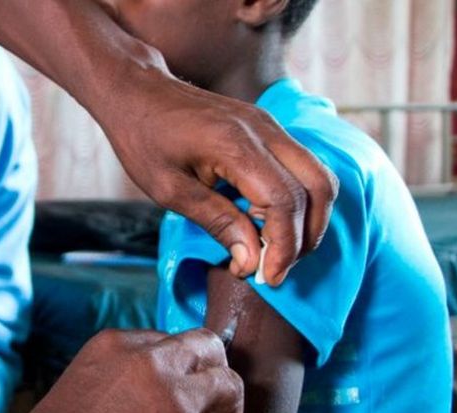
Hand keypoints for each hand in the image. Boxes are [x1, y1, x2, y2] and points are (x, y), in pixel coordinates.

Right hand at [8, 328, 243, 412]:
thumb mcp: (80, 387)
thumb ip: (119, 381)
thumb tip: (153, 403)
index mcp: (116, 346)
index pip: (167, 342)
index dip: (178, 369)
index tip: (177, 392)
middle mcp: (150, 363)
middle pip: (209, 347)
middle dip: (216, 374)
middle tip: (214, 407)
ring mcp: (174, 401)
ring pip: (230, 386)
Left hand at [100, 64, 337, 285]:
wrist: (137, 91)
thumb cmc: (144, 139)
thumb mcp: (169, 190)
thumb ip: (215, 222)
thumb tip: (250, 260)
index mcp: (235, 145)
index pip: (283, 201)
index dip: (282, 246)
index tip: (268, 278)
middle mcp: (264, 130)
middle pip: (315, 188)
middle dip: (304, 238)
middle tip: (276, 270)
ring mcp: (270, 125)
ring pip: (318, 176)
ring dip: (309, 220)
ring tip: (278, 252)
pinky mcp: (269, 128)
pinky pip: (303, 166)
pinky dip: (300, 200)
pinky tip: (270, 223)